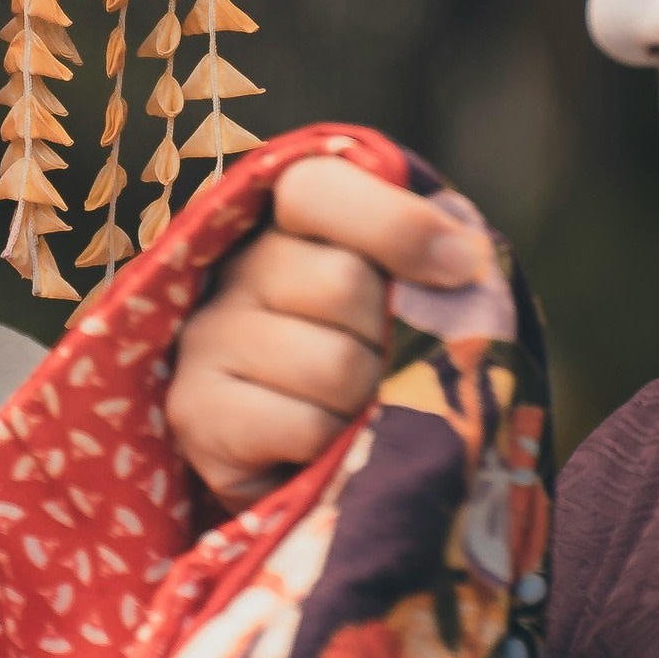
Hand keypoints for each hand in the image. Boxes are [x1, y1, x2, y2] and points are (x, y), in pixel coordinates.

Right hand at [167, 156, 484, 510]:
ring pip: (333, 364)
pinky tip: (324, 445)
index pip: (317, 189)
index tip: (460, 266)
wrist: (310, 468)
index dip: (396, 223)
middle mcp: (236, 270)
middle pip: (344, 282)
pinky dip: (334, 445)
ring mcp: (208, 338)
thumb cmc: (373, 370)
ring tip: (359, 410)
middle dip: (393, 336)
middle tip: (392, 365)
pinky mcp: (197, 411)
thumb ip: (432, 264)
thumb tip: (460, 259)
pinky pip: (304, 426)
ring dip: (370, 400)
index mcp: (289, 226)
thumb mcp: (408, 304)